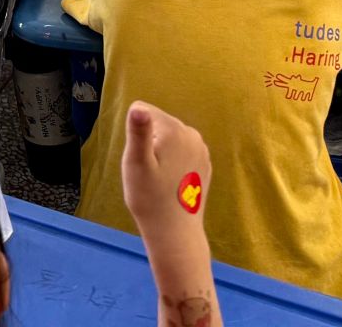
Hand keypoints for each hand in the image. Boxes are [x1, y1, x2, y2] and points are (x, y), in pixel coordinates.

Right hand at [120, 100, 212, 239]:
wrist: (175, 233)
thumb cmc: (150, 199)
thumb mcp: (136, 164)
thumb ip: (138, 132)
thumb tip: (138, 107)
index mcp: (175, 130)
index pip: (143, 110)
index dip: (136, 135)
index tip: (141, 160)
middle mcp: (193, 134)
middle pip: (157, 124)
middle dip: (148, 143)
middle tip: (148, 172)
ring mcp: (202, 150)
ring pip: (169, 137)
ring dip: (160, 152)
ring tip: (159, 179)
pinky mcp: (205, 165)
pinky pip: (181, 151)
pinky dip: (173, 162)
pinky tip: (171, 183)